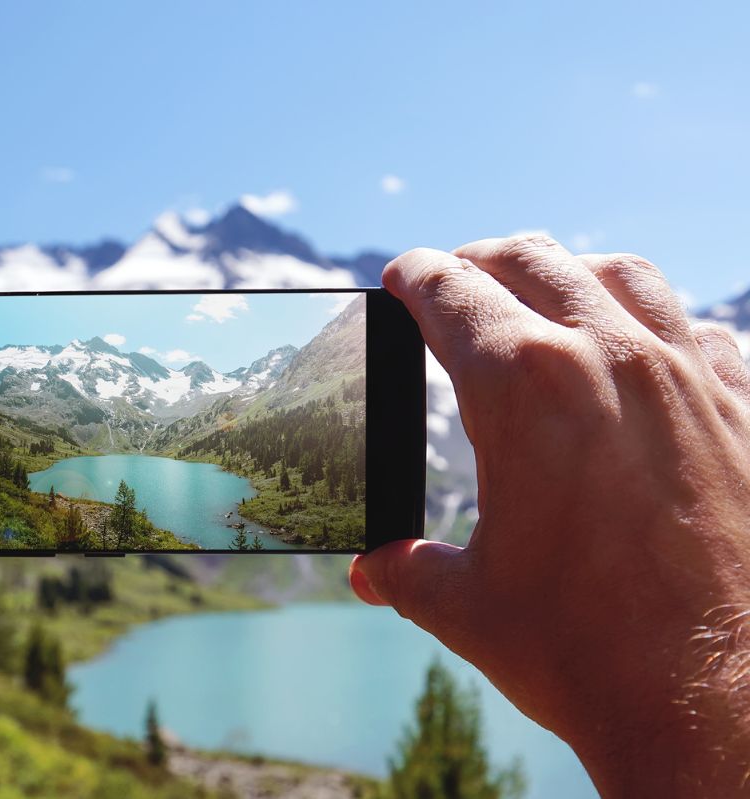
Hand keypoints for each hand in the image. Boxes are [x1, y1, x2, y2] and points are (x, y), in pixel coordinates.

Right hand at [350, 236, 749, 795]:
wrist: (720, 707)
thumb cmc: (585, 654)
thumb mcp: (464, 607)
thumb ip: (405, 570)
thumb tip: (371, 569)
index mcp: (523, 387)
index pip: (449, 291)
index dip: (413, 278)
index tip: (399, 279)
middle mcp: (610, 358)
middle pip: (530, 258)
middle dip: (477, 261)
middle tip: (452, 283)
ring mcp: (688, 378)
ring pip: (622, 273)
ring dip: (568, 272)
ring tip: (544, 296)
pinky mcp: (744, 413)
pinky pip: (701, 329)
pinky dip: (657, 323)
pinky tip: (643, 355)